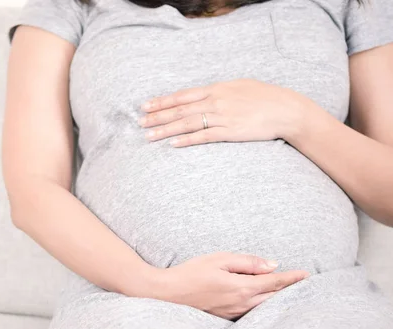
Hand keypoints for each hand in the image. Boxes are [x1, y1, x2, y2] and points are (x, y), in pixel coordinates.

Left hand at [138, 79, 321, 145]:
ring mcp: (222, 117)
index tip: (145, 106)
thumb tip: (204, 96)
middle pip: (179, 109)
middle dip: (157, 116)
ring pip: (187, 123)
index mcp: (216, 89)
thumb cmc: (264, 97)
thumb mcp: (239, 87)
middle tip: (139, 123)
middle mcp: (215, 101)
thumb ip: (219, 92)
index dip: (162, 101)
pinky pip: (203, 136)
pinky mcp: (230, 132)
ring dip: (165, 130)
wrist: (286, 110)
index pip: (182, 95)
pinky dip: (186, 140)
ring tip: (149, 136)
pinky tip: (172, 144)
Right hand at [149, 252, 309, 319]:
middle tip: (303, 282)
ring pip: (263, 306)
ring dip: (276, 298)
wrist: (168, 293)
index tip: (306, 274)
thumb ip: (247, 262)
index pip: (274, 282)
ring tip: (288, 291)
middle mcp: (241, 302)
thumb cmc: (191, 272)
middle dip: (289, 289)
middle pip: (273, 297)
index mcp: (241, 286)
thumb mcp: (219, 259)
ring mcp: (233, 312)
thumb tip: (272, 265)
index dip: (292, 278)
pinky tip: (263, 300)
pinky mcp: (226, 316)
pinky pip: (250, 311)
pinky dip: (262, 304)